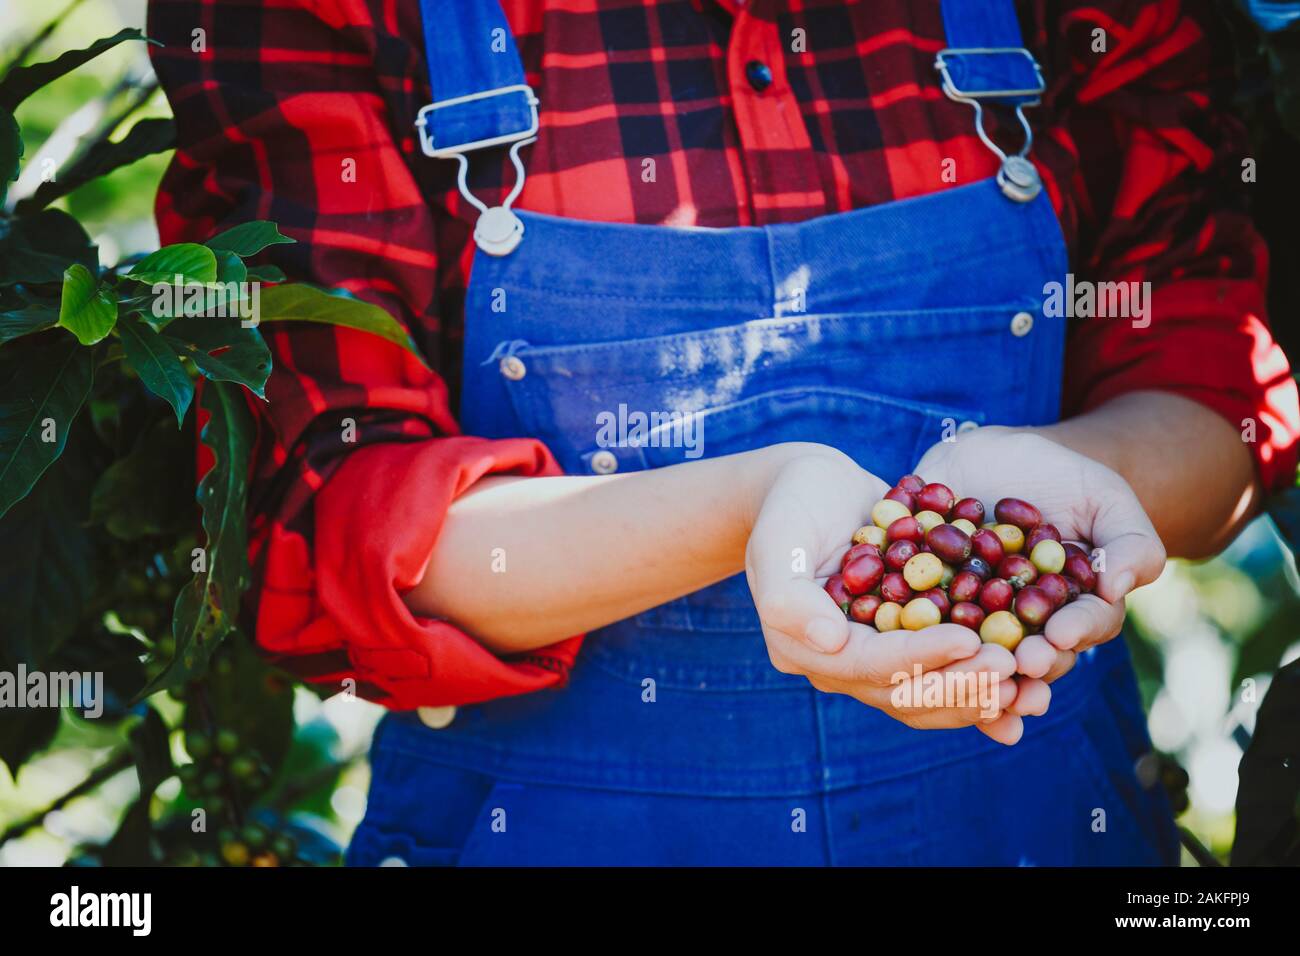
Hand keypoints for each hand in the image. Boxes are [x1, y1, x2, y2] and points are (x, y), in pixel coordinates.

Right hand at [744, 448, 1025, 744]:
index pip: (869, 664)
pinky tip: (1028, 699)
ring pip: (931, 696)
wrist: (810, 488)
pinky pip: (947, 676)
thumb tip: (831, 641)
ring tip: (1030, 690)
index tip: (969, 640)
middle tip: (1011, 666)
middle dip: (961, 683)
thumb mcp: (779, 537)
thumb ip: (787, 594)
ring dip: (980, 697)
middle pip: (905, 692)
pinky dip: (984, 690)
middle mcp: (839, 666)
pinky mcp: (905, 646)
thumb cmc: (791, 503)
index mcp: (803, 648)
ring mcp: (874, 661)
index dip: (920, 657)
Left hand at [915, 426, 1166, 691]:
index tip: (1061, 635)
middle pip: (1026, 653)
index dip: (1072, 632)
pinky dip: (904, 630)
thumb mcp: (1104, 498)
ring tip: (963, 666)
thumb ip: (1128, 542)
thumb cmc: (1061, 477)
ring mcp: (968, 618)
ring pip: (968, 650)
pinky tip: (898, 639)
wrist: (992, 455)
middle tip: (1017, 662)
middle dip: (1021, 662)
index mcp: (1070, 610)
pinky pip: (911, 618)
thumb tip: (1119, 587)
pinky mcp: (920, 600)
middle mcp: (1020, 626)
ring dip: (966, 663)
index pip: (1081, 627)